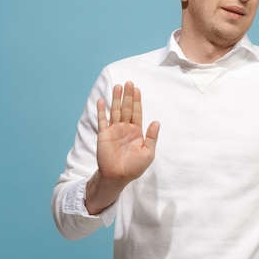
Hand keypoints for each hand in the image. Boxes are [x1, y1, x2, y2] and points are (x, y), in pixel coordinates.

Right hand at [85, 82, 159, 214]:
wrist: (118, 176)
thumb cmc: (134, 167)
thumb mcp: (148, 153)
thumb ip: (151, 137)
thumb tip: (156, 121)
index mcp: (136, 131)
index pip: (137, 112)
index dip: (137, 101)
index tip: (137, 89)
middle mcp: (125, 128)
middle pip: (126, 108)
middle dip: (128, 96)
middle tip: (129, 82)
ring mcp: (113, 130)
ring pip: (115, 111)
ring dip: (116, 99)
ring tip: (117, 86)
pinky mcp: (104, 135)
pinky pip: (102, 120)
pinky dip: (101, 111)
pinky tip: (101, 101)